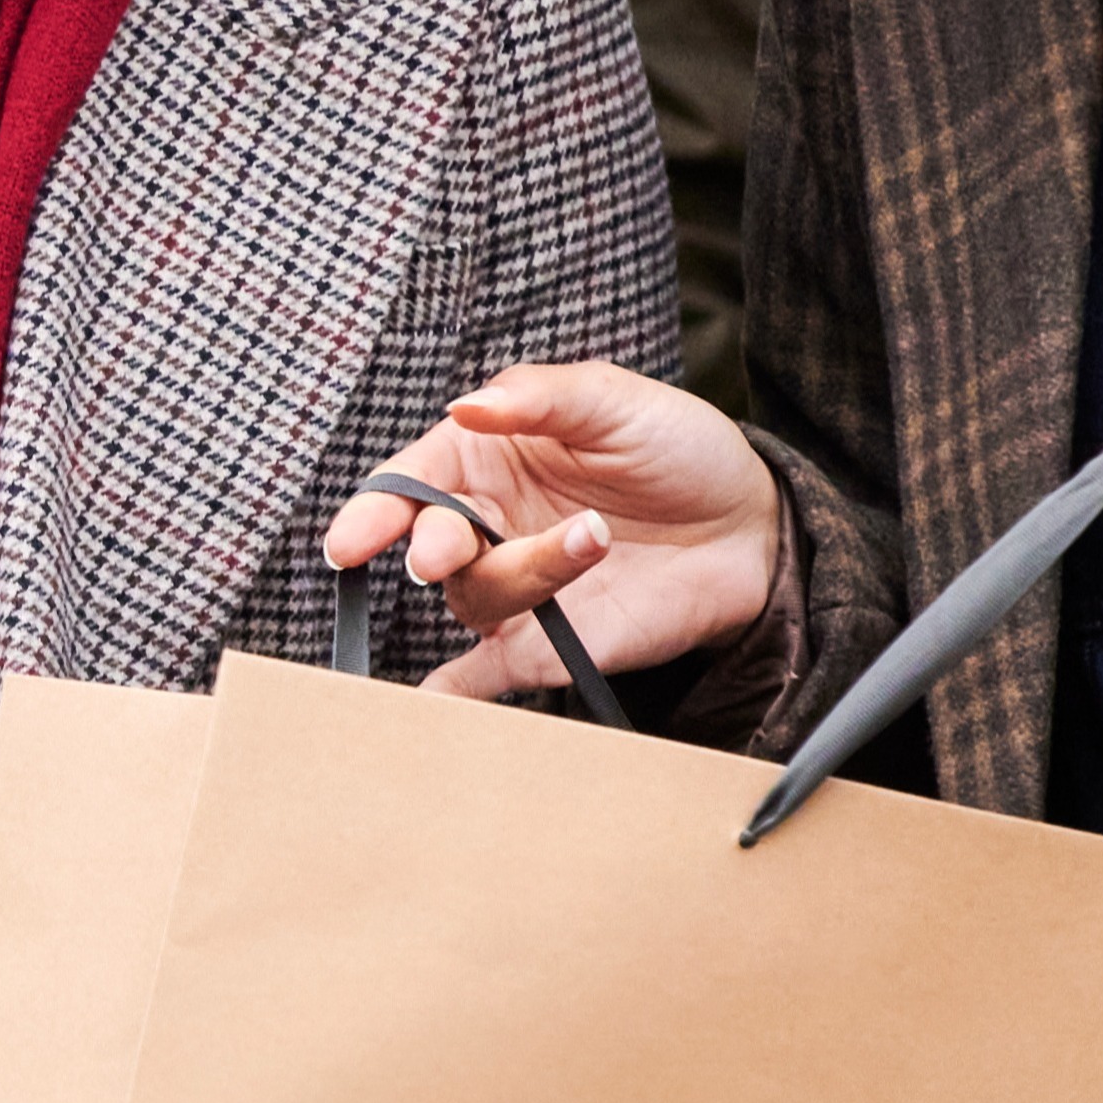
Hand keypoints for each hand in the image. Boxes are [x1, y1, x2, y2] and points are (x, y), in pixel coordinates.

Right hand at [321, 361, 781, 700]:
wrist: (748, 524)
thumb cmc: (676, 449)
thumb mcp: (615, 398)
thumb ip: (540, 398)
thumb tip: (467, 405)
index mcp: (483, 460)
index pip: (408, 483)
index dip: (374, 509)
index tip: (354, 536)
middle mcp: (485, 526)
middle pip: (429, 545)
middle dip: (431, 548)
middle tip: (442, 554)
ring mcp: (514, 589)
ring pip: (477, 597)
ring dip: (524, 572)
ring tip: (596, 538)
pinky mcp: (545, 644)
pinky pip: (482, 677)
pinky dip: (451, 695)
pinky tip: (430, 705)